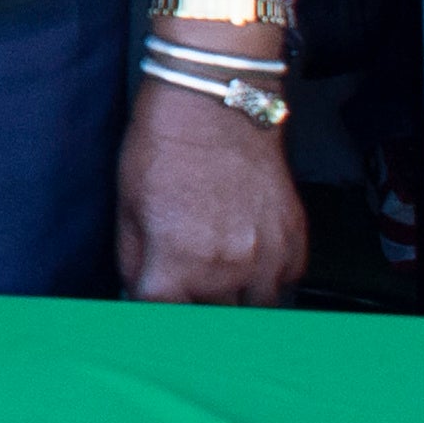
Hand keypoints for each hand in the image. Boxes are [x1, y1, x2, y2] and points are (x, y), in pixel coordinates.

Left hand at [116, 74, 304, 301]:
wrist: (217, 104)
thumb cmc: (167, 144)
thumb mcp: (128, 203)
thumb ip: (134, 257)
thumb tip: (138, 288)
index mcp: (178, 263)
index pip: (164, 317)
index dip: (153, 310)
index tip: (153, 301)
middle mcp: (227, 270)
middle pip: (213, 319)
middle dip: (195, 305)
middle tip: (185, 284)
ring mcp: (267, 259)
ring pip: (256, 310)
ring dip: (236, 299)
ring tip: (219, 272)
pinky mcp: (295, 243)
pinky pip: (285, 282)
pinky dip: (267, 278)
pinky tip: (248, 253)